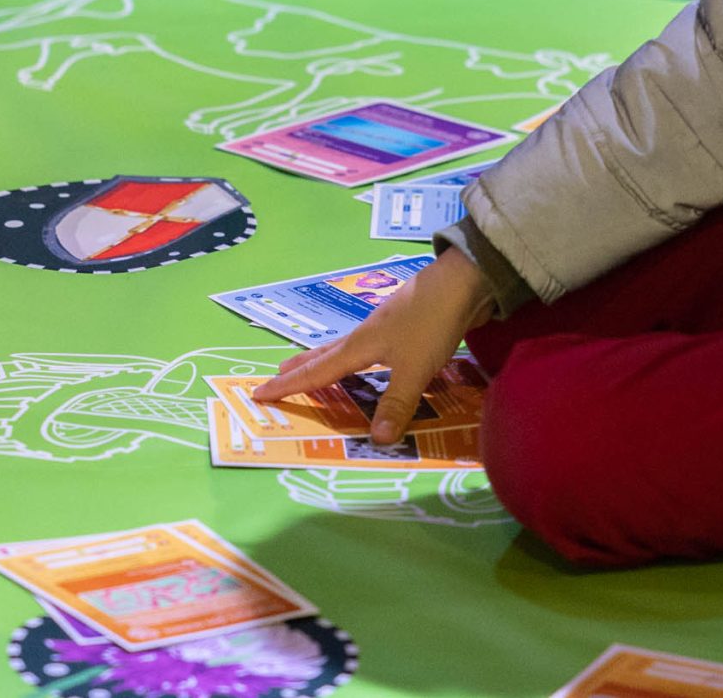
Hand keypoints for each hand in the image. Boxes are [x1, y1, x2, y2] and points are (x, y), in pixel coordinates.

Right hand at [254, 249, 490, 444]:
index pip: (317, 371)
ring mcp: (386, 327)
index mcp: (360, 346)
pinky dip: (357, 357)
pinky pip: (370, 347)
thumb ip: (396, 404)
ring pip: (347, 348)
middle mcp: (367, 335)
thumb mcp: (414, 369)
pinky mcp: (406, 324)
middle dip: (301, 367)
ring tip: (315, 365)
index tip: (259, 392)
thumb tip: (375, 440)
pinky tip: (371, 358)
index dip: (289, 386)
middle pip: (326, 354)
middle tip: (277, 374)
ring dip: (327, 359)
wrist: (463, 281)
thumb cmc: (432, 323)